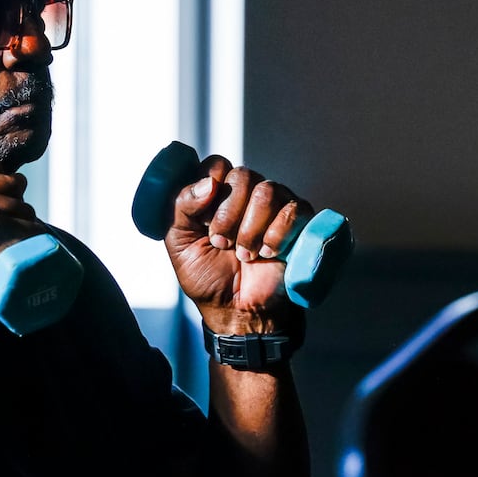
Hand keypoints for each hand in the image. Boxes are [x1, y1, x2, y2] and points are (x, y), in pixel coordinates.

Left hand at [165, 156, 307, 333]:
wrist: (238, 311)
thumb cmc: (207, 279)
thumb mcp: (179, 243)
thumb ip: (180, 207)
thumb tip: (209, 182)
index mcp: (215, 196)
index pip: (217, 165)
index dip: (211, 185)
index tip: (203, 217)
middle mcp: (246, 195)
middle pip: (243, 175)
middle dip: (228, 213)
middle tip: (222, 243)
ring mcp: (274, 206)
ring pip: (267, 190)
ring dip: (251, 228)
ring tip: (245, 254)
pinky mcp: (298, 222)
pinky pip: (293, 209)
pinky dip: (277, 233)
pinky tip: (267, 253)